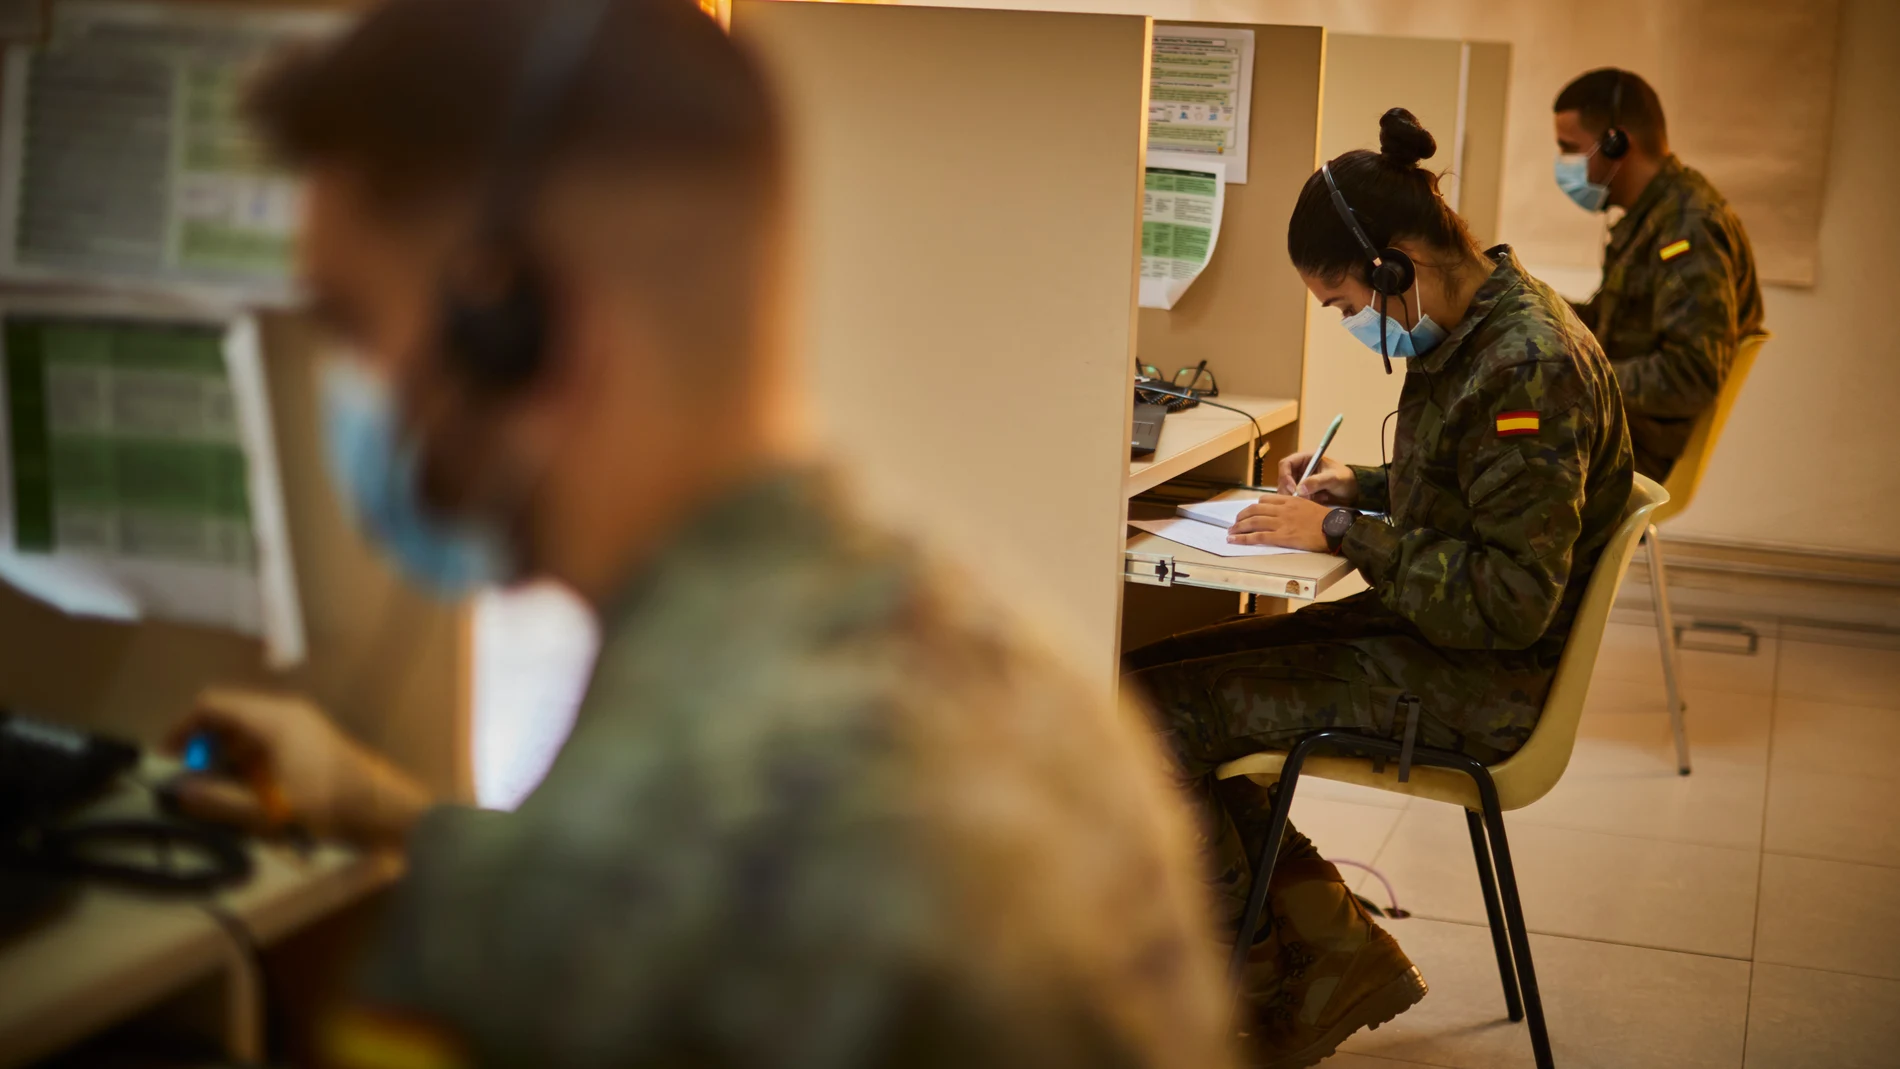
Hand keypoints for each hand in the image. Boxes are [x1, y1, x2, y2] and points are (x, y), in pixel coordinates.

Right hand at [164, 687, 431, 845]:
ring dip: (226, 750)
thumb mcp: (268, 809)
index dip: (184, 727)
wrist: (383, 809)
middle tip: (191, 775)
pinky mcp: (311, 736)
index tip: (169, 755)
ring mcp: (302, 721)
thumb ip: (219, 798)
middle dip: (205, 742)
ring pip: (248, 725)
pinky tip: (246, 784)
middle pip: (230, 712)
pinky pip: (268, 734)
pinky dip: (249, 754)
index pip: (214, 704)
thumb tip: (179, 790)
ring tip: (215, 785)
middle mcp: (287, 710)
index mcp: (274, 718)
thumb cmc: (327, 805)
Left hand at [1228, 494, 1331, 551]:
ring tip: (1231, 533)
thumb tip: (1286, 514)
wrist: (1335, 529)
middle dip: (1241, 517)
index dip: (1254, 507)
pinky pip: (1258, 537)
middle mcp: (1282, 509)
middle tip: (1235, 523)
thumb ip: (1295, 507)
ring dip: (1238, 528)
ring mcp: (1281, 523)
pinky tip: (1235, 541)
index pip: (1265, 500)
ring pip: (1252, 522)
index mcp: (1289, 500)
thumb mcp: (1309, 506)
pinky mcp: (1282, 537)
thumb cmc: (1325, 520)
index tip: (1249, 513)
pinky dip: (1243, 538)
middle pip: (1254, 510)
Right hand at [1277, 451, 1358, 505]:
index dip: (1285, 476)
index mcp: (1305, 459)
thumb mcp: (1333, 478)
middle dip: (1288, 490)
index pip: (1286, 464)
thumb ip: (1317, 481)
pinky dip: (1301, 502)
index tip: (1292, 489)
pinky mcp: (1303, 492)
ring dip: (1295, 497)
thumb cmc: (1345, 479)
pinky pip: (1294, 498)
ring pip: (1287, 490)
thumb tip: (1300, 489)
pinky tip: (1314, 502)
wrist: (1353, 491)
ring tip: (1310, 500)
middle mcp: (1300, 469)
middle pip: (1283, 479)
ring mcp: (1300, 481)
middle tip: (1297, 500)